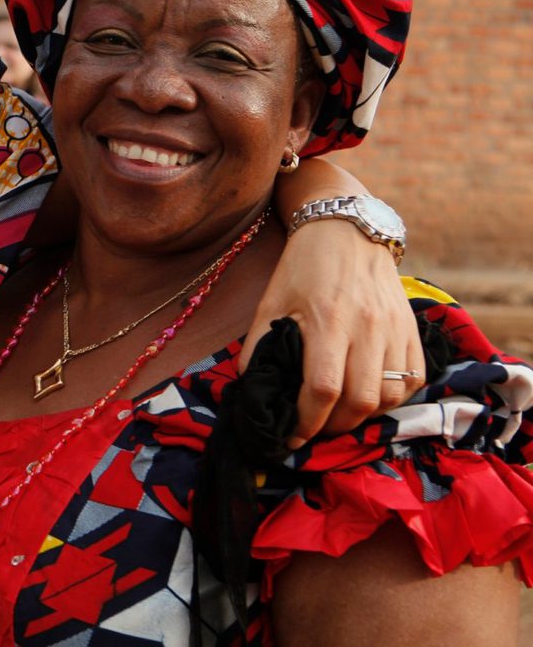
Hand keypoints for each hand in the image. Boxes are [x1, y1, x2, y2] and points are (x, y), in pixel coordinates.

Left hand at [240, 219, 420, 447]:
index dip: (306, 421)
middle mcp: (368, 328)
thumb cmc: (303, 267)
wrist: (347, 230)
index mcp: (328, 321)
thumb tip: (253, 389)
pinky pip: (414, 380)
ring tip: (339, 414)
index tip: (292, 436)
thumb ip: (260, 346)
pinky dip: (393, 398)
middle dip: (334, 426)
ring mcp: (395, 329)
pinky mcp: (412, 330)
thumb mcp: (271, 302)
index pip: (322, 388)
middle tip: (314, 427)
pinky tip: (370, 396)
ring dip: (364, 416)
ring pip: (390, 396)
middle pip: (360, 400)